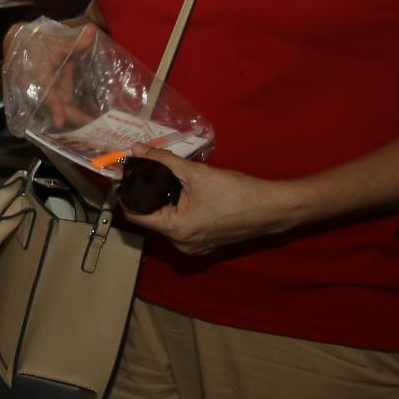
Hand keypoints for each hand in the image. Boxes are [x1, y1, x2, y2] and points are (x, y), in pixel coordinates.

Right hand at [0, 20, 98, 128]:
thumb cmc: (35, 42)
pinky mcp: (48, 89)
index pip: (48, 94)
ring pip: (61, 102)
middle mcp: (39, 86)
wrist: (19, 42)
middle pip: (57, 104)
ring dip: (75, 112)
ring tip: (93, 122)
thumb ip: (75, 41)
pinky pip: (61, 98)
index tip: (59, 123)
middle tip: (93, 125)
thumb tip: (92, 29)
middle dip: (74, 116)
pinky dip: (71, 104)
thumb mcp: (55, 41)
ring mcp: (44, 89)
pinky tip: (87, 113)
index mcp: (39, 75)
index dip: (55, 108)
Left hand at [116, 150, 298, 255]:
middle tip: (145, 173)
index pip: (135, 215)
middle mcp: (181, 244)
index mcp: (175, 230)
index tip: (125, 177)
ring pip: (167, 223)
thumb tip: (137, 150)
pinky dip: (178, 212)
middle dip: (146, 197)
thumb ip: (163, 161)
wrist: (273, 208)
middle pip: (151, 219)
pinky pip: (183, 228)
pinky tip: (183, 194)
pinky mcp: (207, 244)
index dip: (126, 195)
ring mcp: (195, 247)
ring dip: (163, 203)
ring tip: (163, 180)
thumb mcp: (195, 172)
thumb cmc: (236, 192)